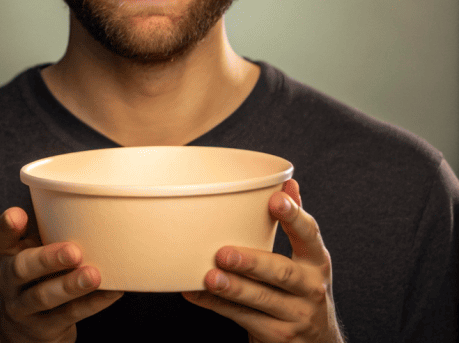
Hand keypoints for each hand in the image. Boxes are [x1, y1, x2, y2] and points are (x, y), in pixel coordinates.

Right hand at [0, 207, 122, 342]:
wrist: (17, 332)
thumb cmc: (32, 277)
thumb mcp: (28, 252)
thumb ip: (47, 231)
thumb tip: (93, 202)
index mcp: (3, 255)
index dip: (6, 227)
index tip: (19, 214)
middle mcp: (6, 280)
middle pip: (20, 269)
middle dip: (47, 259)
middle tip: (73, 251)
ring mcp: (22, 307)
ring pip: (43, 296)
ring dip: (69, 286)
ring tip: (94, 275)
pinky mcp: (42, 328)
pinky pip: (68, 315)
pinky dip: (91, 304)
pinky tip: (111, 292)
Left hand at [182, 180, 344, 342]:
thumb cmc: (301, 293)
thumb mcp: (306, 262)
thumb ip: (295, 226)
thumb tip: (288, 183)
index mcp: (316, 263)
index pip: (310, 236)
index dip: (294, 217)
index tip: (276, 199)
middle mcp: (311, 289)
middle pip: (282, 273)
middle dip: (253, 262)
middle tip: (224, 253)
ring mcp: (296, 315)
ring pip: (261, 299)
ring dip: (232, 287)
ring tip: (209, 276)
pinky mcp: (278, 336)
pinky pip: (243, 317)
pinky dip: (216, 305)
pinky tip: (194, 293)